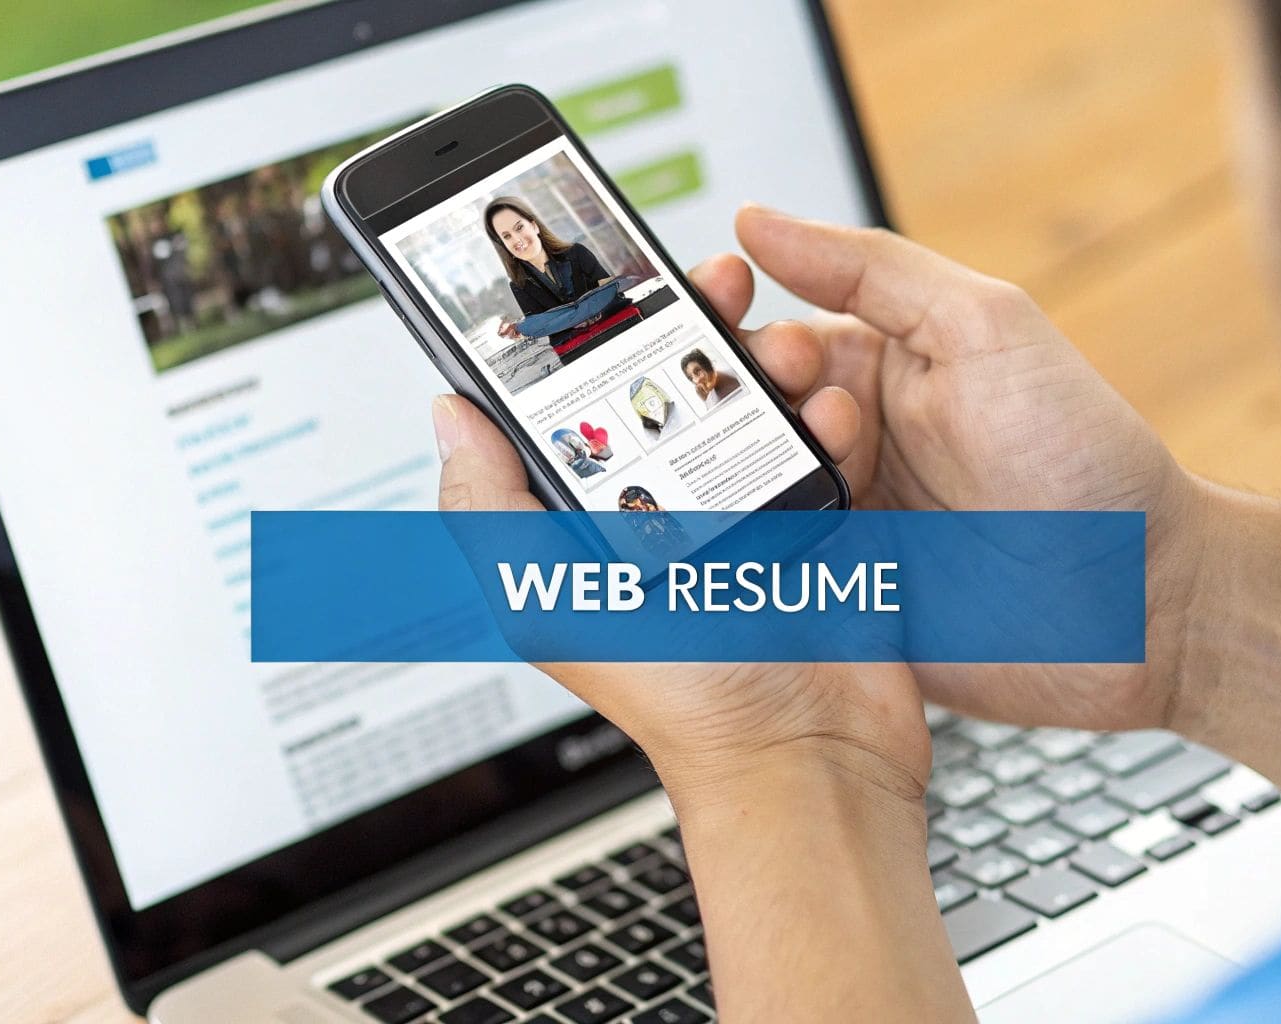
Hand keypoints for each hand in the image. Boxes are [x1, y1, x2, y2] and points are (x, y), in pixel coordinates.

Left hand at [430, 260, 928, 807]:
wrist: (808, 751)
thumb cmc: (678, 694)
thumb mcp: (550, 599)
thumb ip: (489, 508)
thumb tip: (449, 411)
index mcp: (591, 517)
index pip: (572, 400)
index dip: (579, 328)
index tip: (596, 267)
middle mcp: (662, 504)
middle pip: (670, 379)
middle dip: (692, 319)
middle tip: (713, 281)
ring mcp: (743, 507)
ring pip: (751, 393)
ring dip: (771, 356)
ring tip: (785, 348)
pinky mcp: (814, 516)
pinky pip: (822, 436)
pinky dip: (830, 413)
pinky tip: (831, 412)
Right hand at [721, 204, 1208, 733]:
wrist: (1137, 600)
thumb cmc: (1085, 460)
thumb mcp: (987, 326)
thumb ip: (873, 269)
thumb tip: (762, 221)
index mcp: (871, 369)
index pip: (765, 335)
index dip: (731, 321)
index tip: (725, 308)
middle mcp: (842, 447)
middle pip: (733, 416)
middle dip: (731, 401)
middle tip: (777, 404)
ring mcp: (833, 526)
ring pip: (733, 495)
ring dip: (740, 480)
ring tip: (800, 477)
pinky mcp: (831, 601)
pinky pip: (760, 576)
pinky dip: (745, 558)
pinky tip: (757, 542)